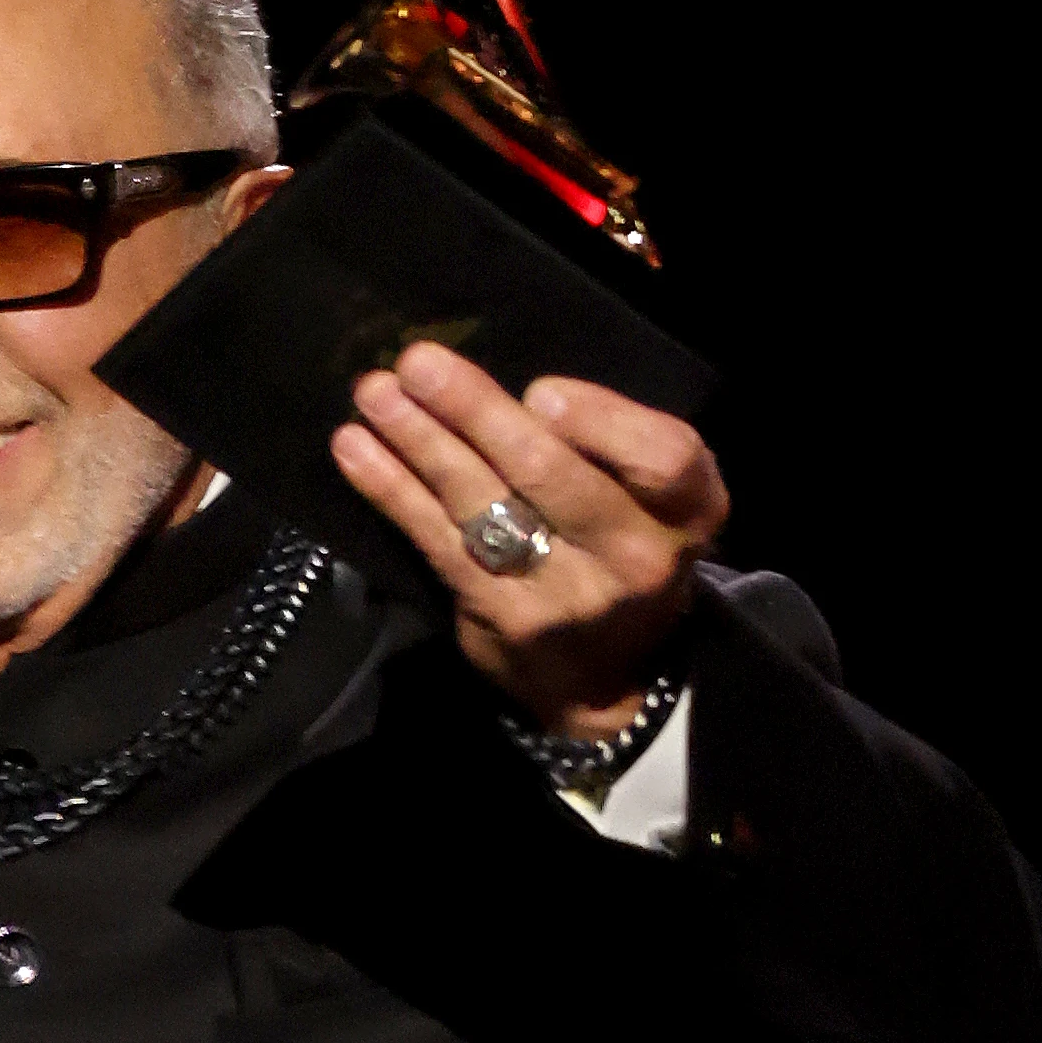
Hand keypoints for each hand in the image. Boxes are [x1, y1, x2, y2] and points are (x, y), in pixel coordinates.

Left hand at [328, 341, 726, 738]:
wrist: (609, 681)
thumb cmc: (624, 554)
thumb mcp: (654, 500)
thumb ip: (611, 444)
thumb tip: (518, 396)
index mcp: (686, 512)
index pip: (664, 459)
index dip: (599, 421)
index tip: (538, 393)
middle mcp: (635, 556)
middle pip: (549, 473)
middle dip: (476, 410)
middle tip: (419, 362)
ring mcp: (564, 595)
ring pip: (482, 502)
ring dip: (418, 439)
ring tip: (375, 393)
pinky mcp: (501, 617)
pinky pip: (437, 541)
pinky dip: (391, 488)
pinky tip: (355, 449)